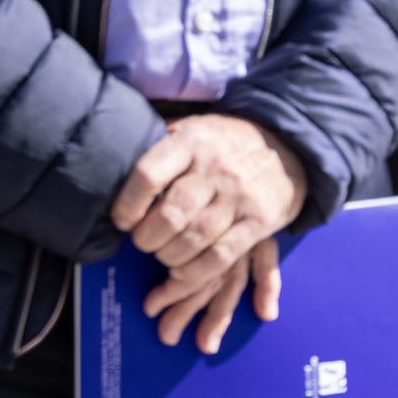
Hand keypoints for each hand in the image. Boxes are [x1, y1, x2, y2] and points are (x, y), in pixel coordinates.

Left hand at [110, 113, 306, 344]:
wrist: (287, 145)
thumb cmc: (222, 141)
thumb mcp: (190, 126)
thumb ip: (157, 140)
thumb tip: (110, 156)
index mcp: (190, 141)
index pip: (148, 175)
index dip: (127, 204)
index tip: (121, 220)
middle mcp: (216, 168)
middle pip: (171, 214)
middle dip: (147, 238)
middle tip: (141, 243)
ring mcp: (240, 196)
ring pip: (195, 238)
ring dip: (169, 257)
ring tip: (162, 255)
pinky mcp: (259, 221)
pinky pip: (222, 255)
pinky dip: (196, 271)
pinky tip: (182, 272)